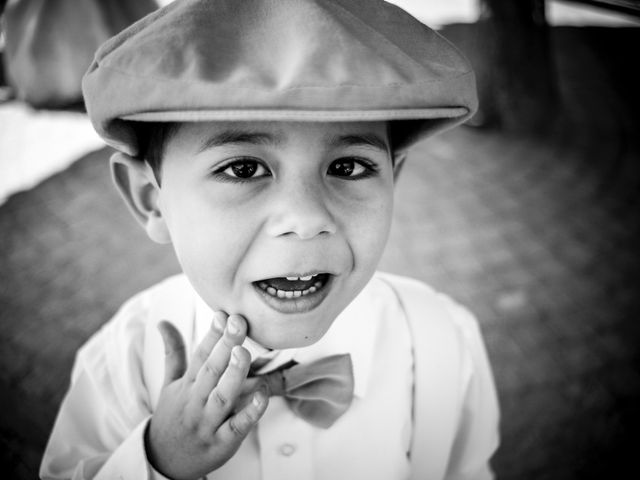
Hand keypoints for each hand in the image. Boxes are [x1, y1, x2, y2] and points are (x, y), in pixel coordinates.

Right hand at [145, 312, 268, 479]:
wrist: (164, 462)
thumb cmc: (173, 417)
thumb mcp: (169, 385)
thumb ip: (173, 352)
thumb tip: (163, 321)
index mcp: (186, 385)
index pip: (200, 355)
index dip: (212, 334)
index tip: (223, 313)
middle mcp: (195, 401)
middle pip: (211, 371)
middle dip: (225, 345)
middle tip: (238, 321)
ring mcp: (207, 423)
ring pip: (221, 397)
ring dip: (234, 375)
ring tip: (243, 352)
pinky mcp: (221, 443)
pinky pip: (236, 427)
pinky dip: (250, 412)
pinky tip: (262, 395)